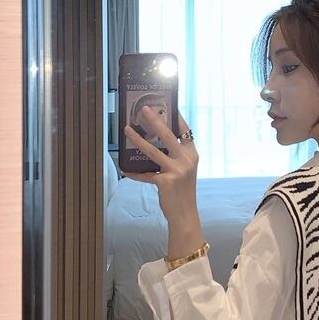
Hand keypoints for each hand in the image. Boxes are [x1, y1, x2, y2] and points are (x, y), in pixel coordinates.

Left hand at [123, 106, 198, 221]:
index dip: (177, 117)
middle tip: (144, 109)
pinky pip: (146, 174)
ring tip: (127, 130)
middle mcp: (186, 160)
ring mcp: (176, 170)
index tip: (169, 104)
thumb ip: (175, 157)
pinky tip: (126, 172)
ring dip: (137, 139)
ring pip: (152, 151)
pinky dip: (135, 174)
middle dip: (154, 120)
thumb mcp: (184, 171)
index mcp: (192, 155)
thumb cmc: (183, 192)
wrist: (185, 214)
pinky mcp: (165, 181)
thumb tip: (155, 143)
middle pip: (167, 135)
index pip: (185, 131)